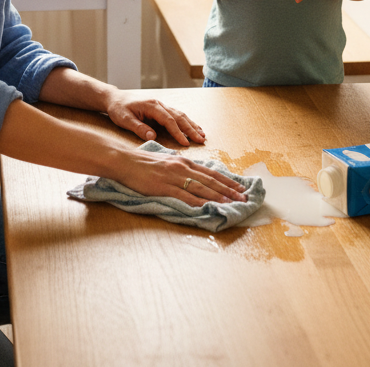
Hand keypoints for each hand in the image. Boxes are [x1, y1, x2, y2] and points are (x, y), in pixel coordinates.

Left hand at [104, 91, 206, 146]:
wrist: (114, 98)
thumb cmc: (118, 109)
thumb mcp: (124, 119)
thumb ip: (138, 128)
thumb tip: (152, 137)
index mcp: (152, 106)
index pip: (169, 120)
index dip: (178, 132)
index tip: (185, 143)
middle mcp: (159, 104)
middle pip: (179, 116)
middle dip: (191, 129)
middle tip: (201, 140)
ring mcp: (161, 105)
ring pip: (180, 115)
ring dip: (192, 125)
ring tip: (202, 135)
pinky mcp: (161, 109)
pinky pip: (176, 115)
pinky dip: (186, 122)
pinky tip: (193, 128)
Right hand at [112, 146, 247, 207]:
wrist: (126, 162)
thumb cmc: (145, 163)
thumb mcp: (167, 161)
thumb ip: (181, 168)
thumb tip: (194, 174)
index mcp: (184, 162)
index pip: (211, 172)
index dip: (227, 180)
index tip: (240, 187)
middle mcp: (183, 168)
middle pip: (211, 180)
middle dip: (229, 189)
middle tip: (244, 197)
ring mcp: (174, 177)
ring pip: (202, 188)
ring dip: (219, 196)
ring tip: (232, 203)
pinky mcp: (165, 187)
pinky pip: (185, 196)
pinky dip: (199, 202)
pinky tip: (208, 207)